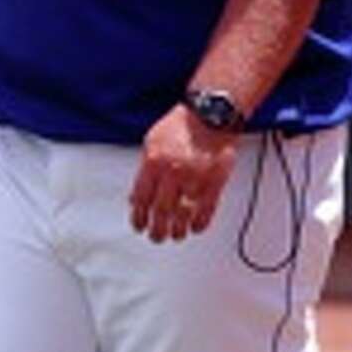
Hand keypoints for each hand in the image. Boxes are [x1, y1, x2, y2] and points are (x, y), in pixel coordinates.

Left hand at [129, 103, 238, 243]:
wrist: (210, 115)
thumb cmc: (181, 126)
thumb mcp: (151, 143)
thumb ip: (143, 171)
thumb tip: (136, 197)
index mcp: (154, 163)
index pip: (142, 198)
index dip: (139, 217)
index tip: (139, 225)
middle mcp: (174, 172)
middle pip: (162, 211)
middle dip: (157, 229)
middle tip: (156, 236)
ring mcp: (195, 179)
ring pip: (184, 214)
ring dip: (178, 230)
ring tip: (175, 236)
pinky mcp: (216, 182)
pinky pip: (207, 209)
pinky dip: (201, 222)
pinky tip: (195, 228)